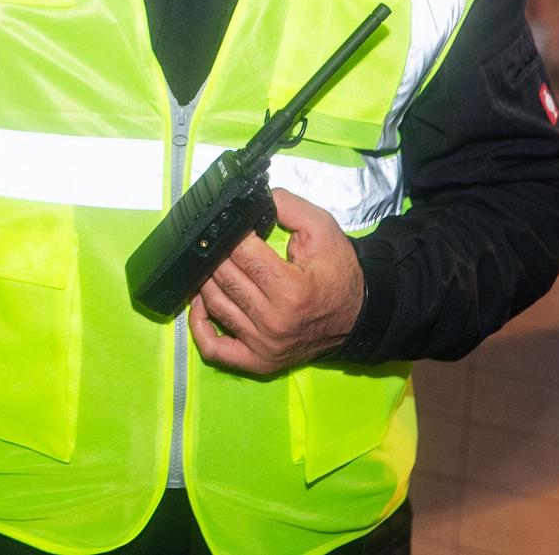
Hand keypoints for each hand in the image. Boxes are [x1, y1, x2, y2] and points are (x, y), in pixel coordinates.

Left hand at [189, 188, 363, 375]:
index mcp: (290, 289)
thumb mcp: (322, 229)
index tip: (234, 224)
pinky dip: (198, 326)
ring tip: (209, 263)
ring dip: (204, 280)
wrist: (360, 316)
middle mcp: (274, 321)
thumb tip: (253, 198)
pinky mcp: (258, 361)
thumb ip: (288, 206)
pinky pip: (214, 348)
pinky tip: (199, 303)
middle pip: (223, 277)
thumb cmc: (339, 272)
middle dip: (217, 253)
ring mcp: (263, 345)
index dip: (233, 233)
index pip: (241, 253)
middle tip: (220, 241)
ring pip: (215, 305)